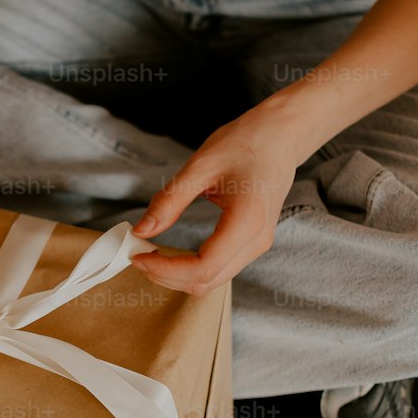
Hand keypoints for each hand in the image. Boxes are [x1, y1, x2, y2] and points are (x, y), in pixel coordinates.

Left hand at [130, 105, 298, 295]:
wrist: (281, 136)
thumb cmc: (246, 143)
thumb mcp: (201, 166)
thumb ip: (170, 201)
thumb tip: (141, 230)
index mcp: (247, 220)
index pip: (204, 267)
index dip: (166, 270)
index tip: (138, 256)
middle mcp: (257, 240)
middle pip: (207, 281)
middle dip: (167, 276)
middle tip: (137, 255)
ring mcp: (257, 244)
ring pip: (213, 280)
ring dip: (177, 275)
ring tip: (150, 253)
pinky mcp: (252, 243)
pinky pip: (219, 268)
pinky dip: (191, 268)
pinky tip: (171, 253)